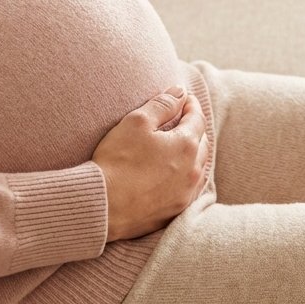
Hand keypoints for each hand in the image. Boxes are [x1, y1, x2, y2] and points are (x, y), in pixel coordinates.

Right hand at [93, 87, 209, 240]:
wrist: (103, 206)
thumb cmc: (117, 161)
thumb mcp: (137, 122)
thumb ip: (162, 104)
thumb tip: (180, 92)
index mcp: (186, 145)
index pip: (196, 119)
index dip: (190, 105)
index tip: (184, 98)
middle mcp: (193, 170)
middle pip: (202, 143)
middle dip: (195, 128)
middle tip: (184, 119)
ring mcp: (186, 193)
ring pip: (199, 167)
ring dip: (194, 153)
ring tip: (182, 145)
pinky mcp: (175, 211)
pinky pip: (191, 188)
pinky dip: (188, 176)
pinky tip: (178, 174)